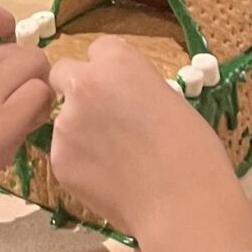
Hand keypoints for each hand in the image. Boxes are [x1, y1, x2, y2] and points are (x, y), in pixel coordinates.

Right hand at [0, 2, 53, 234]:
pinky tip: (25, 129)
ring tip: (25, 114)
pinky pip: (40, 96)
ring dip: (37, 88)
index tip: (4, 40)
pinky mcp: (3, 120)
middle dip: (25, 70)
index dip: (3, 22)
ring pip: (35, 66)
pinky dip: (39, 110)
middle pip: (18, 49)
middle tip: (18, 96)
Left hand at [48, 37, 251, 250]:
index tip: (120, 88)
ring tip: (116, 161)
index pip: (98, 49)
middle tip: (101, 117)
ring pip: (63, 120)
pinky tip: (109, 181)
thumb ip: (134, 91)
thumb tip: (122, 104)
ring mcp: (65, 124)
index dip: (108, 70)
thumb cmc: (193, 151)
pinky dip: (81, 165)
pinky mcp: (58, 161)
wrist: (182, 203)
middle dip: (76, 89)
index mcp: (118, 62)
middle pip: (63, 74)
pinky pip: (65, 155)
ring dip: (80, 133)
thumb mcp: (169, 100)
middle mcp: (84, 85)